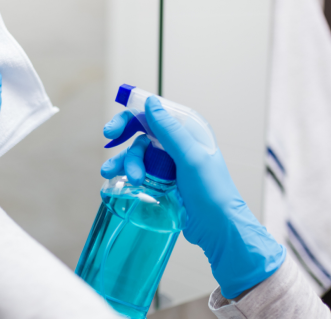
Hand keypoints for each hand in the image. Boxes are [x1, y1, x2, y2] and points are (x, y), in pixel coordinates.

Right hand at [100, 96, 284, 298]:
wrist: (219, 229)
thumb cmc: (212, 192)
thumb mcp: (190, 157)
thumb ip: (169, 130)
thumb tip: (150, 102)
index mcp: (187, 133)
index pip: (152, 117)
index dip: (129, 120)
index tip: (111, 132)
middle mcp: (177, 146)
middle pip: (140, 139)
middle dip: (128, 154)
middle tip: (111, 168)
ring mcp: (169, 166)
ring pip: (138, 159)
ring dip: (127, 169)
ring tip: (130, 184)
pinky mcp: (164, 185)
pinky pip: (141, 175)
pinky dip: (128, 180)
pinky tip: (118, 188)